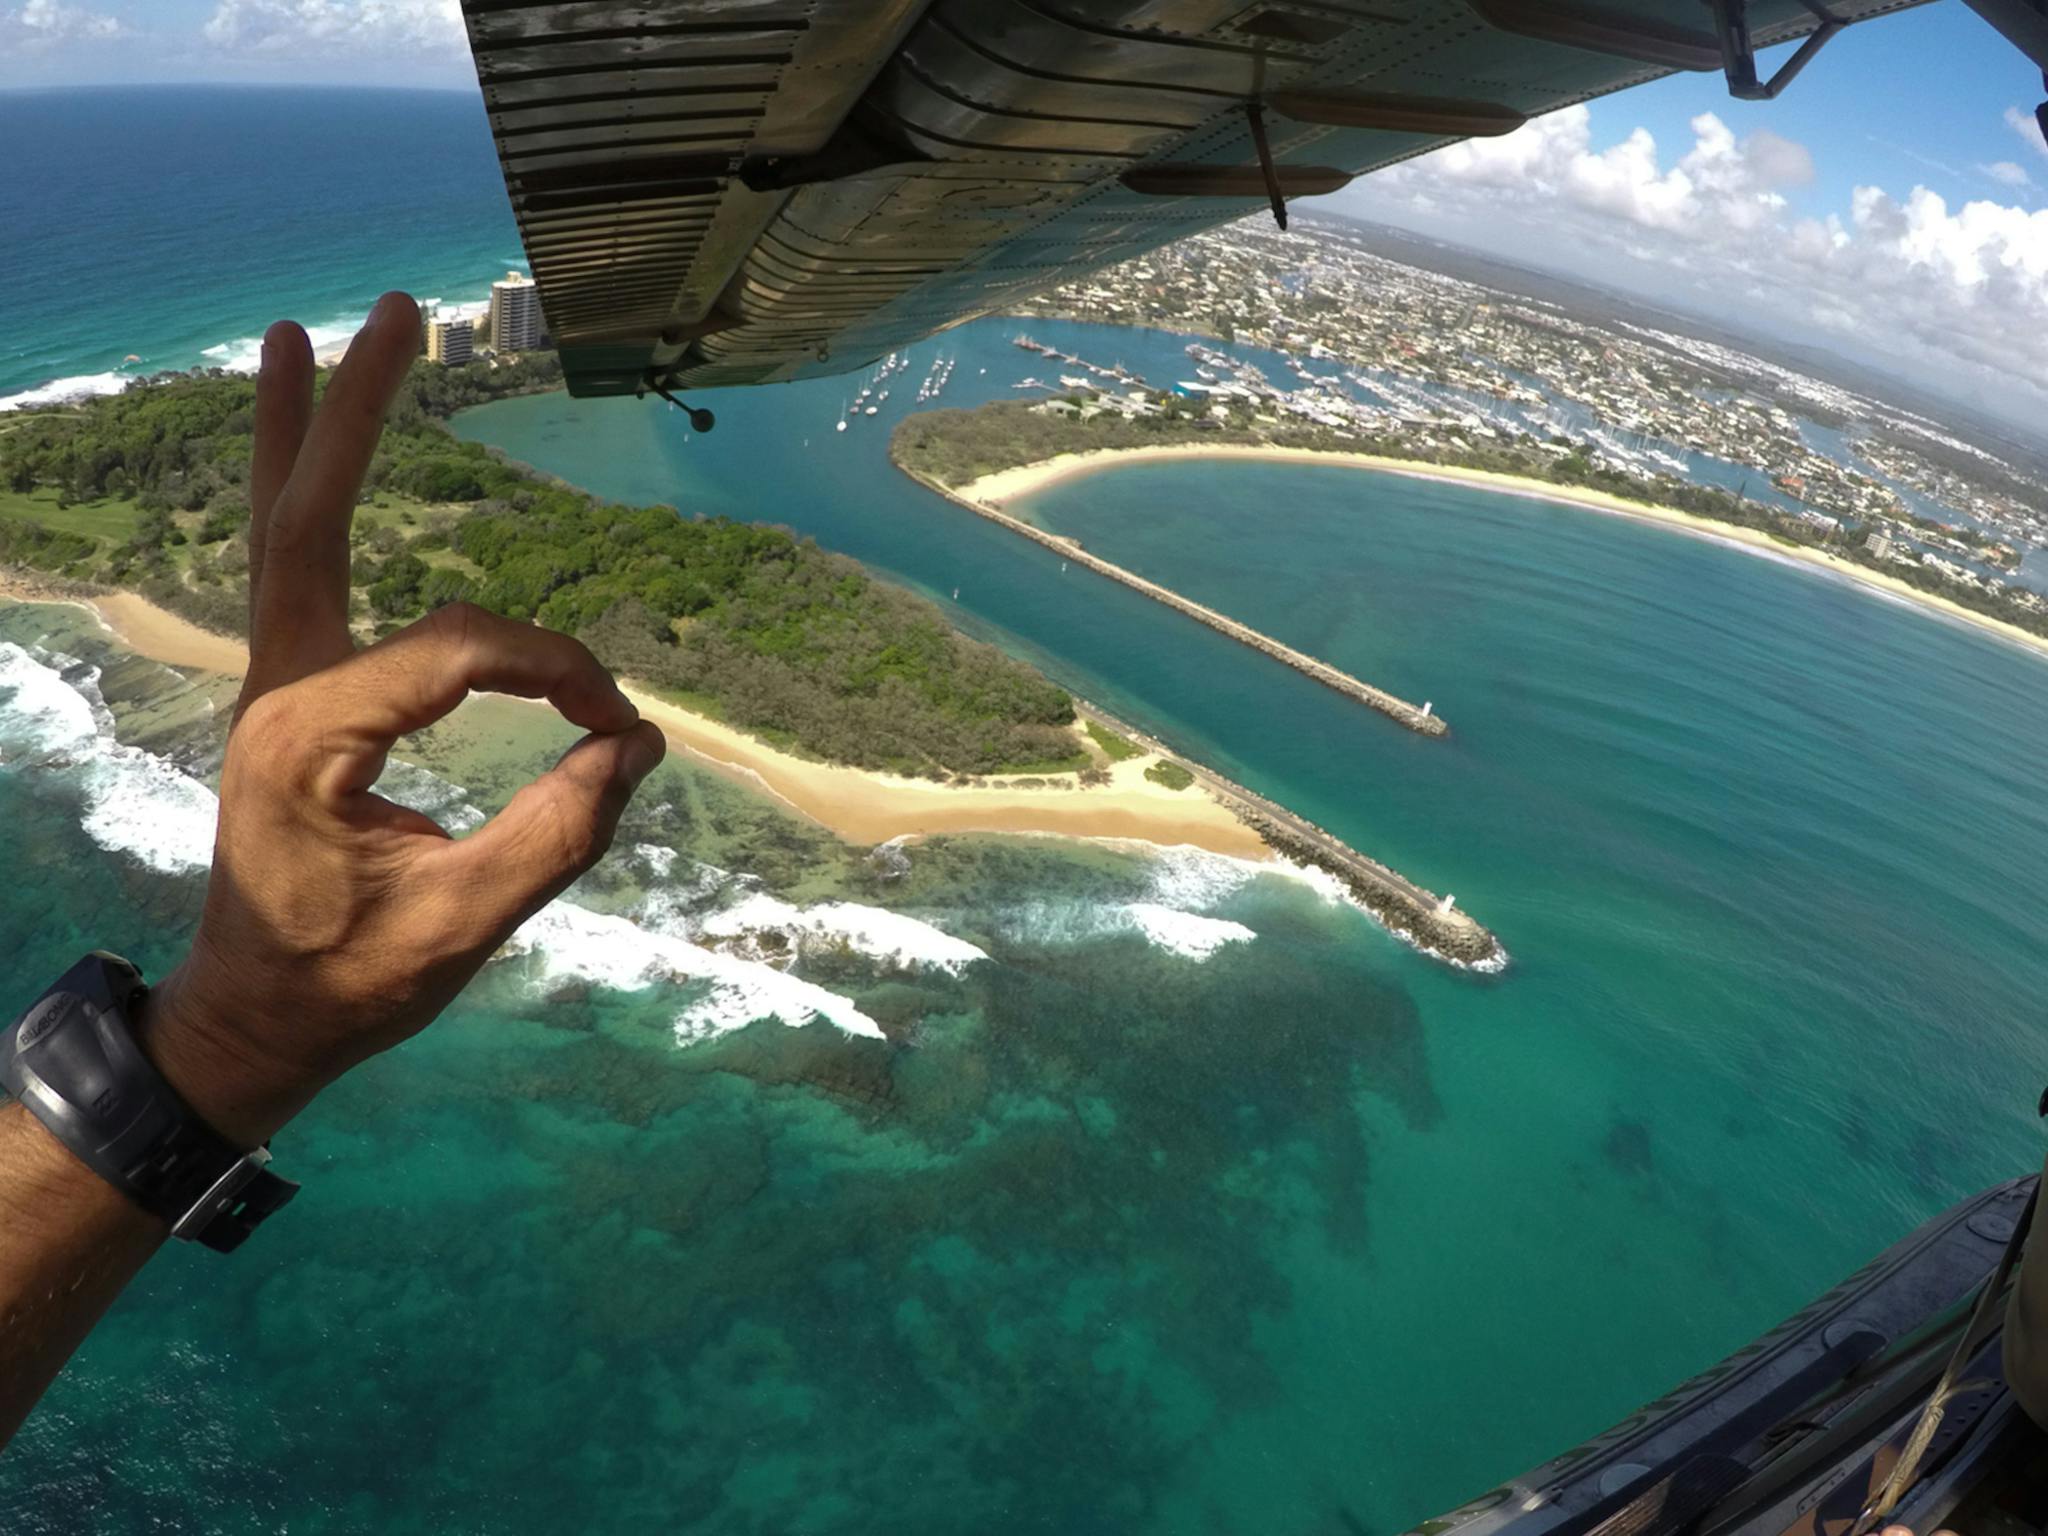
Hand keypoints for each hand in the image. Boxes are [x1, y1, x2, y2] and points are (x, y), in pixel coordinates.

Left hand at [138, 293, 665, 1146]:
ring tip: (301, 331)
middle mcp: (277, 690)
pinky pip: (292, 571)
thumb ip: (557, 832)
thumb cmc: (348, 983)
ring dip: (299, 432)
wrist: (254, 1022)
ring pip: (281, 530)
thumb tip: (637, 744)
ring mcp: (273, 686)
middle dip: (350, 413)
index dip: (558, 675)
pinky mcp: (291, 697)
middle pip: (309, 519)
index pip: (460, 653)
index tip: (619, 729)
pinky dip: (296, 495)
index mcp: (310, 736)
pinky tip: (305, 447)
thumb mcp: (462, 926)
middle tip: (394, 311)